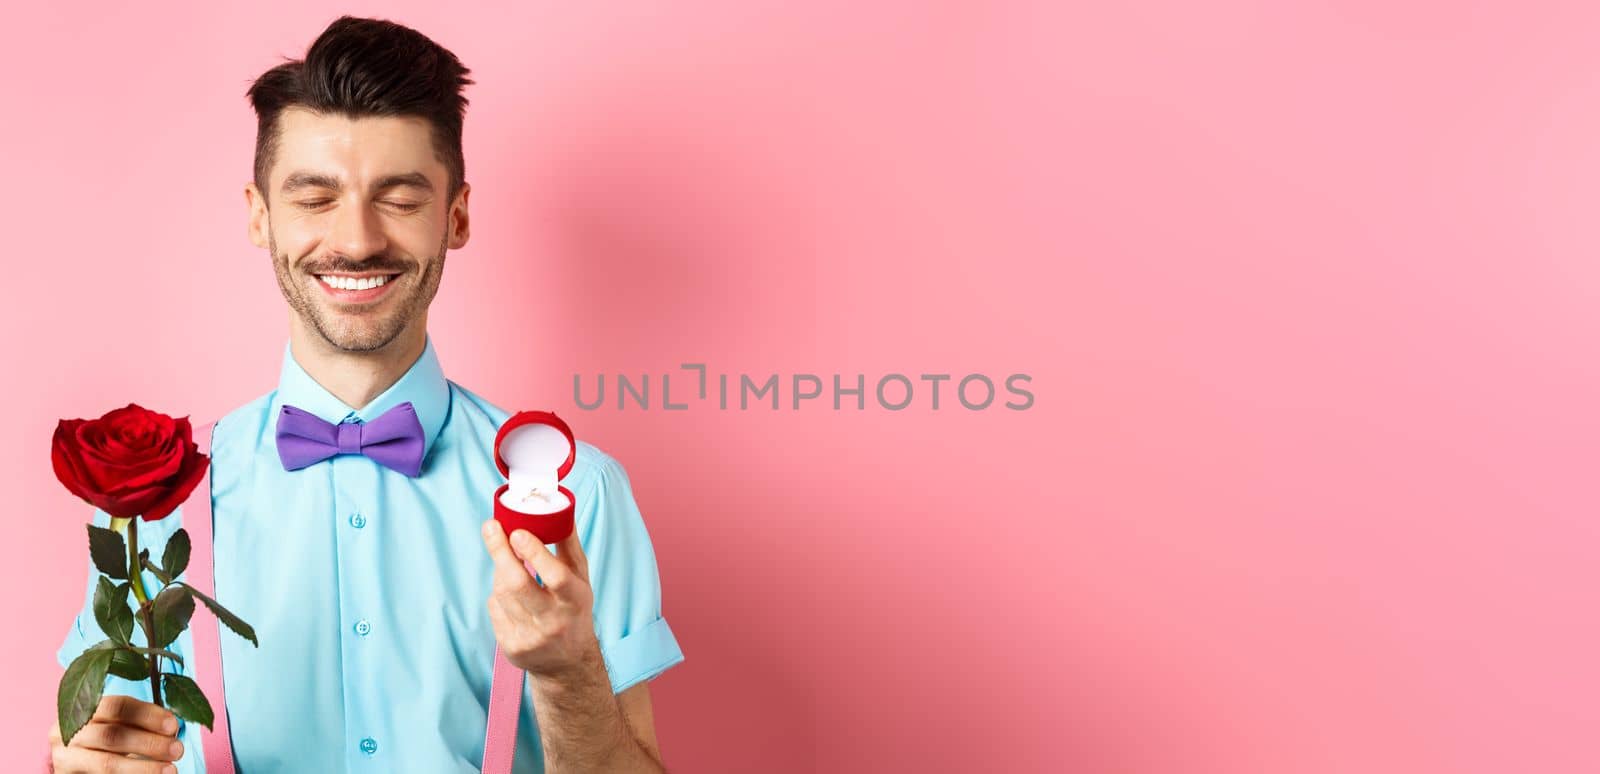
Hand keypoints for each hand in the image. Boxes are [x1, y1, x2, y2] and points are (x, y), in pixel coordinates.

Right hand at [47, 694, 183, 772]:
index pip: (116, 706)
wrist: (77, 762)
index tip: (173, 726)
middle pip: (111, 736)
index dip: (147, 715)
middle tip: (177, 750)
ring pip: (107, 764)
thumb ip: (139, 722)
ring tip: (170, 770)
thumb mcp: (118, 724)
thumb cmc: (106, 738)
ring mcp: (66, 759)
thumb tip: (171, 729)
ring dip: (143, 767)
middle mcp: (69, 734)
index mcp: (83, 709)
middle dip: (149, 743)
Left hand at [480, 519, 599, 676]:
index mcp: (575, 601)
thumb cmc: (574, 611)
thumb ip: (568, 546)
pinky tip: (509, 592)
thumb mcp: (581, 580)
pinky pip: (494, 609)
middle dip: (500, 552)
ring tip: (505, 557)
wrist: (567, 663)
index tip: (517, 532)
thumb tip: (557, 511)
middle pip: (518, 584)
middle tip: (490, 527)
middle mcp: (553, 622)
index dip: (535, 554)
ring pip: (502, 594)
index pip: (555, 576)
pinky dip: (498, 594)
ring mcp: (530, 637)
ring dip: (500, 570)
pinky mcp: (511, 647)